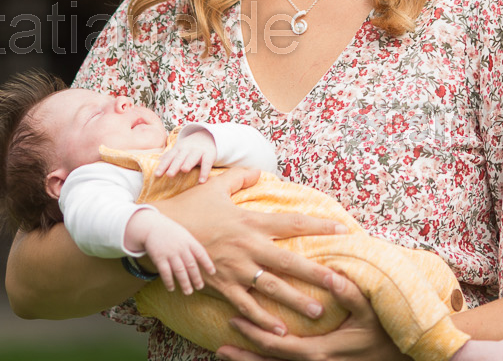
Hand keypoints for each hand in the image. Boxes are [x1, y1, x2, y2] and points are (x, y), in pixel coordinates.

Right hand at [133, 212, 215, 295]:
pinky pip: (165, 272)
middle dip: (196, 277)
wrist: (152, 227)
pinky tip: (171, 288)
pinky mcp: (159, 258)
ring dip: (184, 282)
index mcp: (189, 241)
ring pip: (179, 271)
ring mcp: (170, 253)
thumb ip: (192, 247)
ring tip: (188, 292)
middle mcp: (180, 248)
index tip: (212, 272)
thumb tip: (202, 261)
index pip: (201, 253)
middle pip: (191, 265)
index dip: (207, 263)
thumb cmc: (171, 233)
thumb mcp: (184, 235)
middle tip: (199, 287)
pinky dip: (169, 281)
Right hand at [153, 168, 349, 335]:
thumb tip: (259, 171)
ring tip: (318, 312)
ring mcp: (234, 268)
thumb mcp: (216, 186)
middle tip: (340, 284)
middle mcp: (247, 246)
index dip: (319, 225)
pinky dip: (262, 320)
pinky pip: (245, 305)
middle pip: (289, 260)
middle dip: (316, 273)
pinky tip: (280, 332)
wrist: (159, 229)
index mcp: (250, 222)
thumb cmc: (189, 206)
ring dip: (295, 301)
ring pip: (271, 287)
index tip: (343, 229)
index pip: (292, 222)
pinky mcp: (221, 285)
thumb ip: (240, 178)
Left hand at [155, 129, 217, 182]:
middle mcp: (187, 149)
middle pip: (180, 158)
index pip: (169, 158)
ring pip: (193, 158)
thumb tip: (156, 162)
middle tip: (169, 174)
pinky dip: (205, 172)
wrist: (206, 136)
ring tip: (184, 170)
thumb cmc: (189, 147)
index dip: (163, 166)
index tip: (157, 175)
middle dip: (174, 165)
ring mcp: (198, 151)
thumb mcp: (178, 149)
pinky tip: (202, 181)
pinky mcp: (209, 154)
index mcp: (178, 148)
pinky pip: (207, 163)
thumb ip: (169, 156)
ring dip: (188, 163)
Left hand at [218, 266, 407, 360]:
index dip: (255, 335)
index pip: (279, 345)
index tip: (234, 322)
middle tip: (220, 345)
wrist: (399, 360)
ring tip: (225, 355)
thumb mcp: (370, 312)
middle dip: (244, 354)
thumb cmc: (384, 334)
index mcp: (320, 351)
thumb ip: (350, 293)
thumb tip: (331, 274)